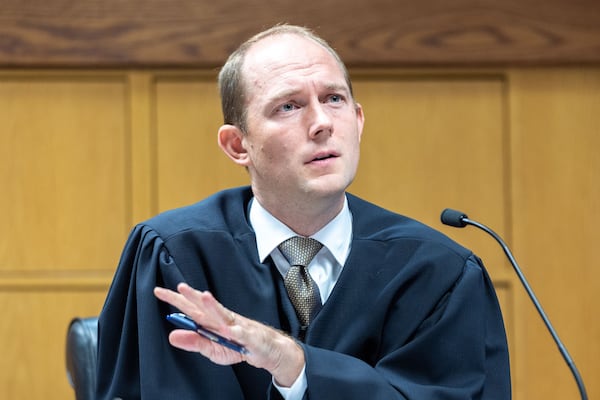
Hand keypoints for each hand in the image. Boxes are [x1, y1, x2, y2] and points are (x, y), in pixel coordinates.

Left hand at [154, 283, 304, 386]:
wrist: (266, 348)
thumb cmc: (238, 345)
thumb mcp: (211, 349)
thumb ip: (193, 341)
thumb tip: (172, 335)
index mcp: (210, 322)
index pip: (190, 308)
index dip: (175, 300)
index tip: (159, 291)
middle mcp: (222, 319)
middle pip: (205, 307)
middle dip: (193, 296)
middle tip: (180, 287)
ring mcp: (236, 326)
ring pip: (223, 315)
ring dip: (214, 306)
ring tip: (204, 298)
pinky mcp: (249, 337)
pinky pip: (242, 335)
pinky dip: (237, 333)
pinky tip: (230, 332)